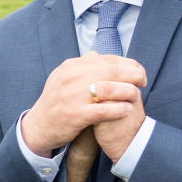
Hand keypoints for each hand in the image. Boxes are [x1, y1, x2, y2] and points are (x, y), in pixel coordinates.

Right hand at [20, 56, 148, 155]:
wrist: (38, 127)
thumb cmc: (55, 103)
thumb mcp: (62, 79)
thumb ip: (81, 66)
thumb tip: (97, 54)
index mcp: (70, 67)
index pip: (106, 59)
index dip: (128, 63)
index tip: (139, 71)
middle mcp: (71, 79)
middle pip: (111, 71)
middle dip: (133, 75)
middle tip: (143, 81)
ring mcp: (72, 97)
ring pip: (109, 89)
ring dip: (128, 91)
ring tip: (136, 96)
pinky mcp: (75, 115)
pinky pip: (103, 111)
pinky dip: (119, 110)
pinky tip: (127, 110)